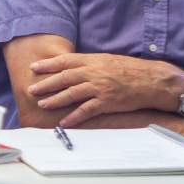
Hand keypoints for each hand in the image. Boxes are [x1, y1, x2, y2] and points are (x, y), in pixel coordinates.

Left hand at [28, 52, 183, 126]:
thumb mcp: (108, 60)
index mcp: (93, 60)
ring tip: (43, 105)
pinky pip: (87, 110)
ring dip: (55, 100)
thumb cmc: (131, 70)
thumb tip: (71, 68)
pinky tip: (64, 122)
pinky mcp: (107, 102)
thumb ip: (90, 64)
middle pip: (64, 78)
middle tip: (31, 90)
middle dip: (46, 84)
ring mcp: (100, 88)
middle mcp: (94, 73)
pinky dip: (74, 117)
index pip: (66, 61)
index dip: (48, 64)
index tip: (34, 67)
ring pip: (72, 93)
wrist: (152, 80)